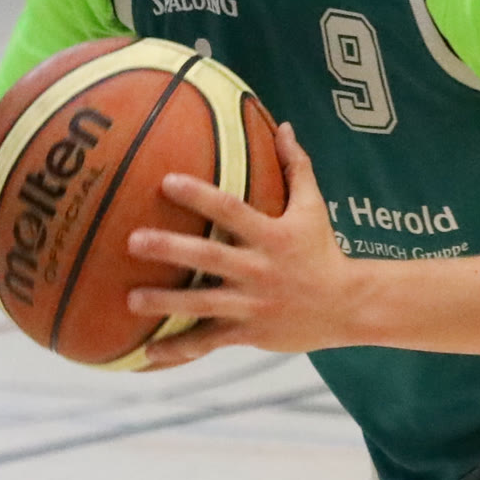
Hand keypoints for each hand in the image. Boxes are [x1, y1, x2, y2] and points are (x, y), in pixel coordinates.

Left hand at [125, 123, 357, 366]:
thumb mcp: (313, 207)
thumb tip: (284, 126)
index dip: (200, 196)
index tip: (166, 181)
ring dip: (166, 302)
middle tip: (133, 241)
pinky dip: (180, 350)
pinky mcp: (249, 333)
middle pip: (209, 258)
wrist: (348, 306)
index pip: (231, 211)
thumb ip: (296, 167)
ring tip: (130, 298)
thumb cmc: (323, 250)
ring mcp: (252, 304)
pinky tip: (147, 353)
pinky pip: (209, 342)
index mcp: (271, 236)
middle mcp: (259, 270)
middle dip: (171, 249)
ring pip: (203, 305)